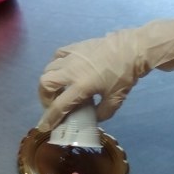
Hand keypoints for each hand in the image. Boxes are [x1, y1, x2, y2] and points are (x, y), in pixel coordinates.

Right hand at [37, 16, 173, 130]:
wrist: (130, 50)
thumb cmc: (124, 75)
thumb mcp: (116, 99)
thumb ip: (103, 112)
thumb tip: (94, 116)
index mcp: (80, 86)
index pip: (58, 106)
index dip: (50, 118)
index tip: (44, 126)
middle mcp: (70, 71)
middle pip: (45, 83)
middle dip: (44, 96)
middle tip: (53, 103)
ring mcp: (70, 57)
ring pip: (48, 68)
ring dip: (50, 81)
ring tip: (58, 87)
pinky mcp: (74, 47)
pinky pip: (57, 55)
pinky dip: (56, 64)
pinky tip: (63, 69)